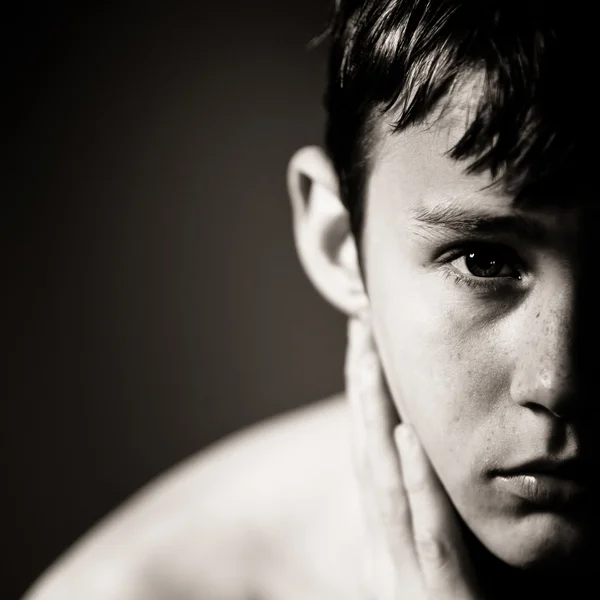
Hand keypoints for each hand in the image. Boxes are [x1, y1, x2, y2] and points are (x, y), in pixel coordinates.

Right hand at [345, 317, 482, 599]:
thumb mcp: (452, 572)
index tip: (366, 350)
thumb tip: (438, 467)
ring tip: (366, 361)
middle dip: (362, 391)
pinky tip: (403, 439)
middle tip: (358, 331)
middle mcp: (389, 551)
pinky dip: (415, 485)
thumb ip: (440, 525)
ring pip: (385, 482)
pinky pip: (428, 535)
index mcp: (392, 544)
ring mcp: (408, 576)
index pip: (374, 458)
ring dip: (375, 418)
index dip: (366, 402)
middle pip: (369, 455)